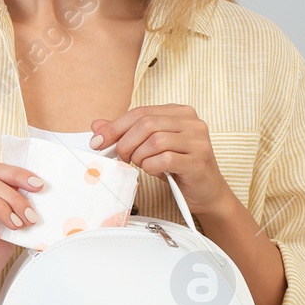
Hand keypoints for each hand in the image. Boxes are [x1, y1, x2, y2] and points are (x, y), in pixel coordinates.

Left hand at [90, 104, 233, 216]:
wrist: (207, 193)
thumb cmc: (179, 168)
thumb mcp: (150, 148)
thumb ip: (126, 134)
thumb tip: (97, 126)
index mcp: (179, 113)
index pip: (141, 112)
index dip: (115, 127)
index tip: (98, 142)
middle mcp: (192, 122)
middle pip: (146, 124)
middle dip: (125, 142)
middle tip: (122, 157)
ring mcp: (198, 141)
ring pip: (155, 140)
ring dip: (139, 156)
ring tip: (141, 164)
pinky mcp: (198, 161)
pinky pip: (165, 159)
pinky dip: (151, 167)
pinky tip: (154, 171)